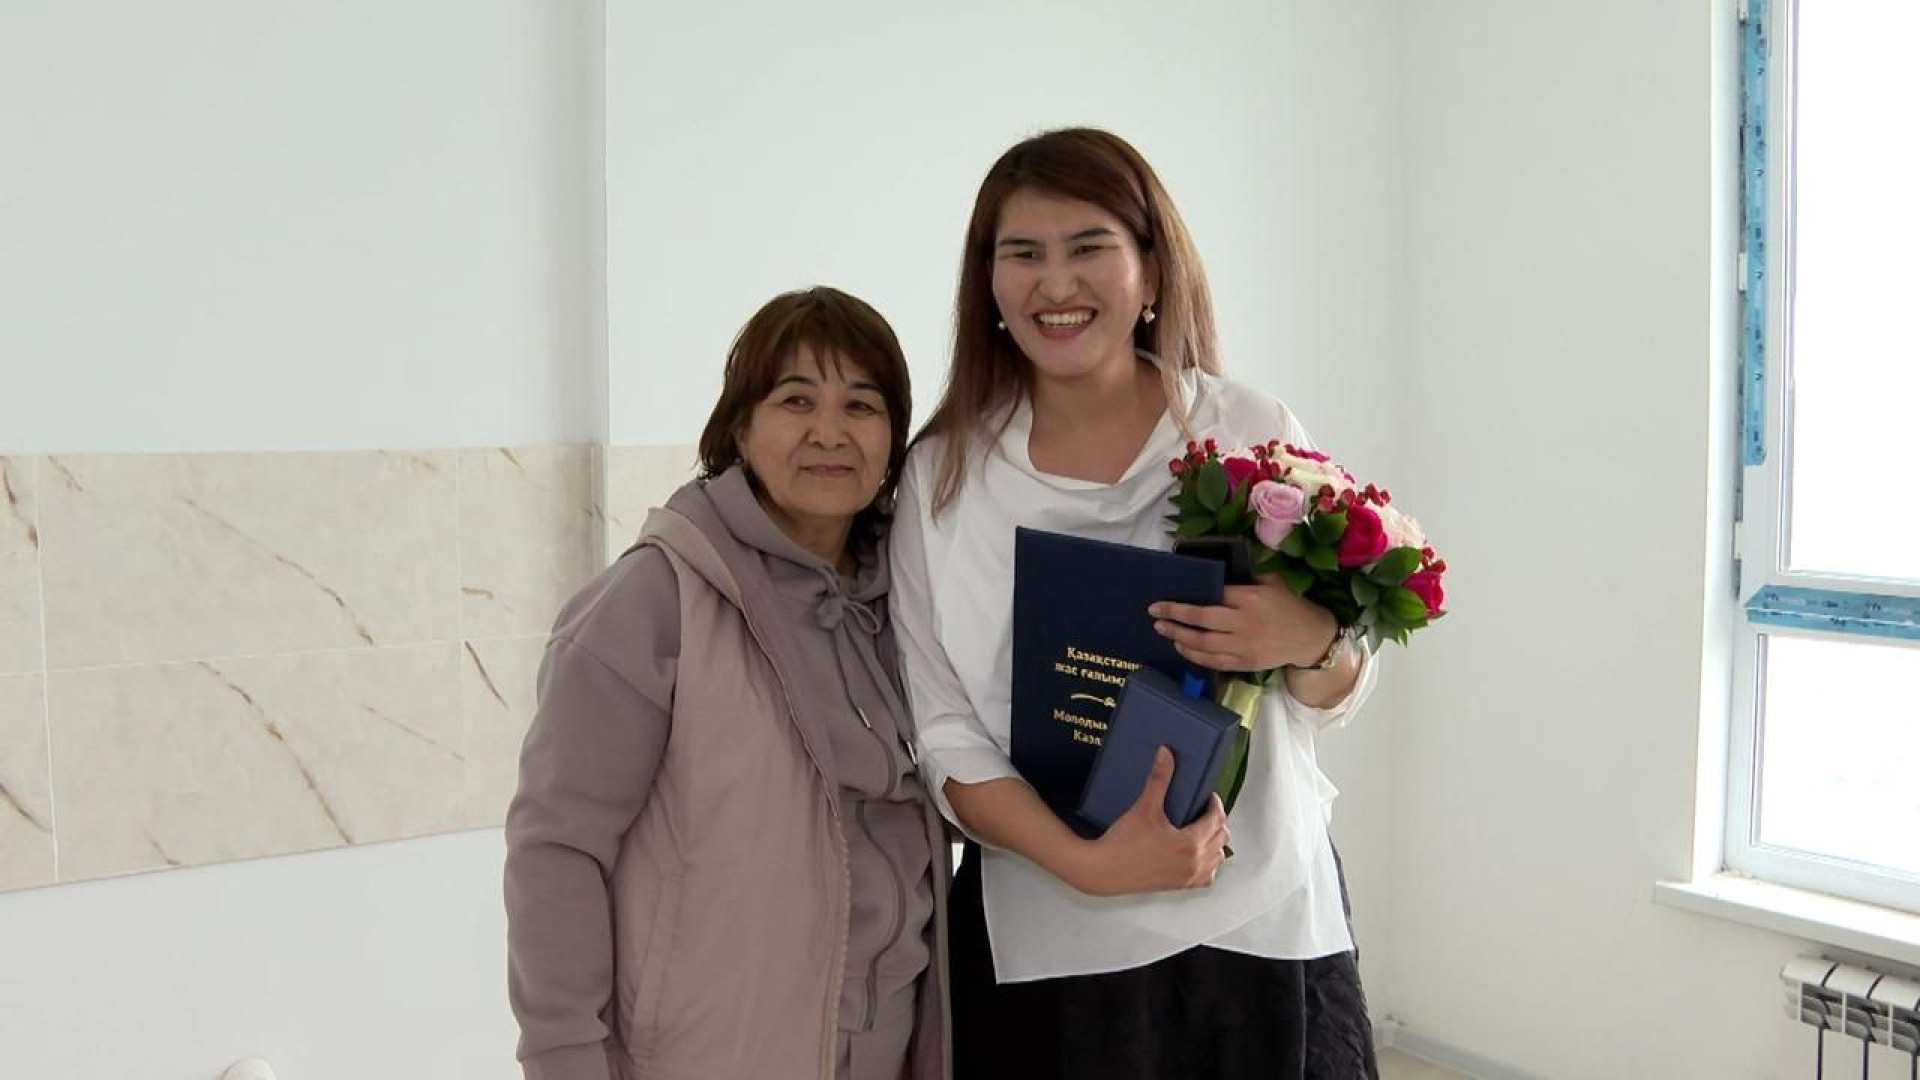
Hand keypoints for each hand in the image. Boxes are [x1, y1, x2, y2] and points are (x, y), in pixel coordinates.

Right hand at [1073, 748, 1229, 895]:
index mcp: (1192, 843)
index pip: (1217, 819)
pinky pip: (1208, 876)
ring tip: (1201, 829)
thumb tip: (1166, 753)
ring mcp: (1189, 877)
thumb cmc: (1124, 841)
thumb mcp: (1144, 807)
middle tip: (1202, 809)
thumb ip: (1159, 779)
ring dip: (1215, 842)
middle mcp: (1196, 862)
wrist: (1105, 871)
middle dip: (1216, 821)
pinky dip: (1209, 864)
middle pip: (1222, 838)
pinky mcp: (1180, 886)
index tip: (1207, 796)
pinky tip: (1197, 855)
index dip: (1215, 804)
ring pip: (1218, 858)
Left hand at [1149, 574, 1338, 671]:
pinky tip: (1181, 648)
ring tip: (1162, 629)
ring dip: (1179, 636)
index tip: (1166, 596)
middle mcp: (1244, 622)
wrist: (1310, 638)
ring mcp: (1244, 645)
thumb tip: (1212, 573)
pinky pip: (1213, 662)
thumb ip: (1244, 578)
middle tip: (1154, 612)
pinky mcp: (1245, 663)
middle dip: (1174, 615)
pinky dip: (1194, 656)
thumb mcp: (1271, 582)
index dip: (1186, 598)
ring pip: (1203, 644)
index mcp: (1249, 598)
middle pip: (1201, 620)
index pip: (1212, 595)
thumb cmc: (1288, 605)